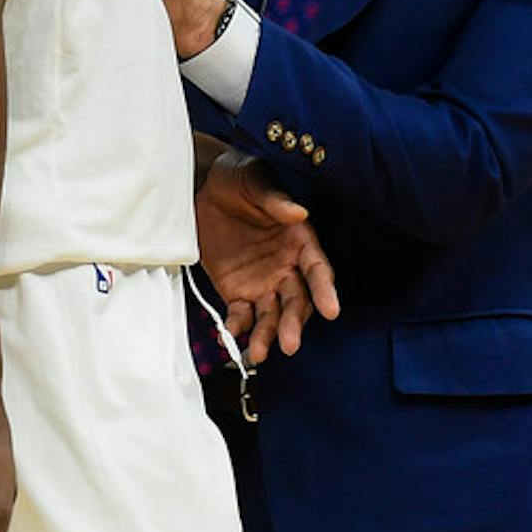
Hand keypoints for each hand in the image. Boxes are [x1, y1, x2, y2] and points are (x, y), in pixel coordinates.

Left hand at [196, 158, 338, 365]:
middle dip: (294, 323)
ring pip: (271, 315)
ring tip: (259, 354)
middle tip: (290, 343)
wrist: (199, 187)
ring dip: (267, 335)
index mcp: (300, 240)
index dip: (325, 290)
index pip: (318, 270)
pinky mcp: (236, 292)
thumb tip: (299, 213)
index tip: (332, 310)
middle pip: (297, 301)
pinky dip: (236, 328)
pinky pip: (240, 315)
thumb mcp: (254, 181)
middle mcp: (286, 267)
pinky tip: (230, 338)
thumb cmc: (236, 177)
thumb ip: (275, 200)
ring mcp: (262, 283)